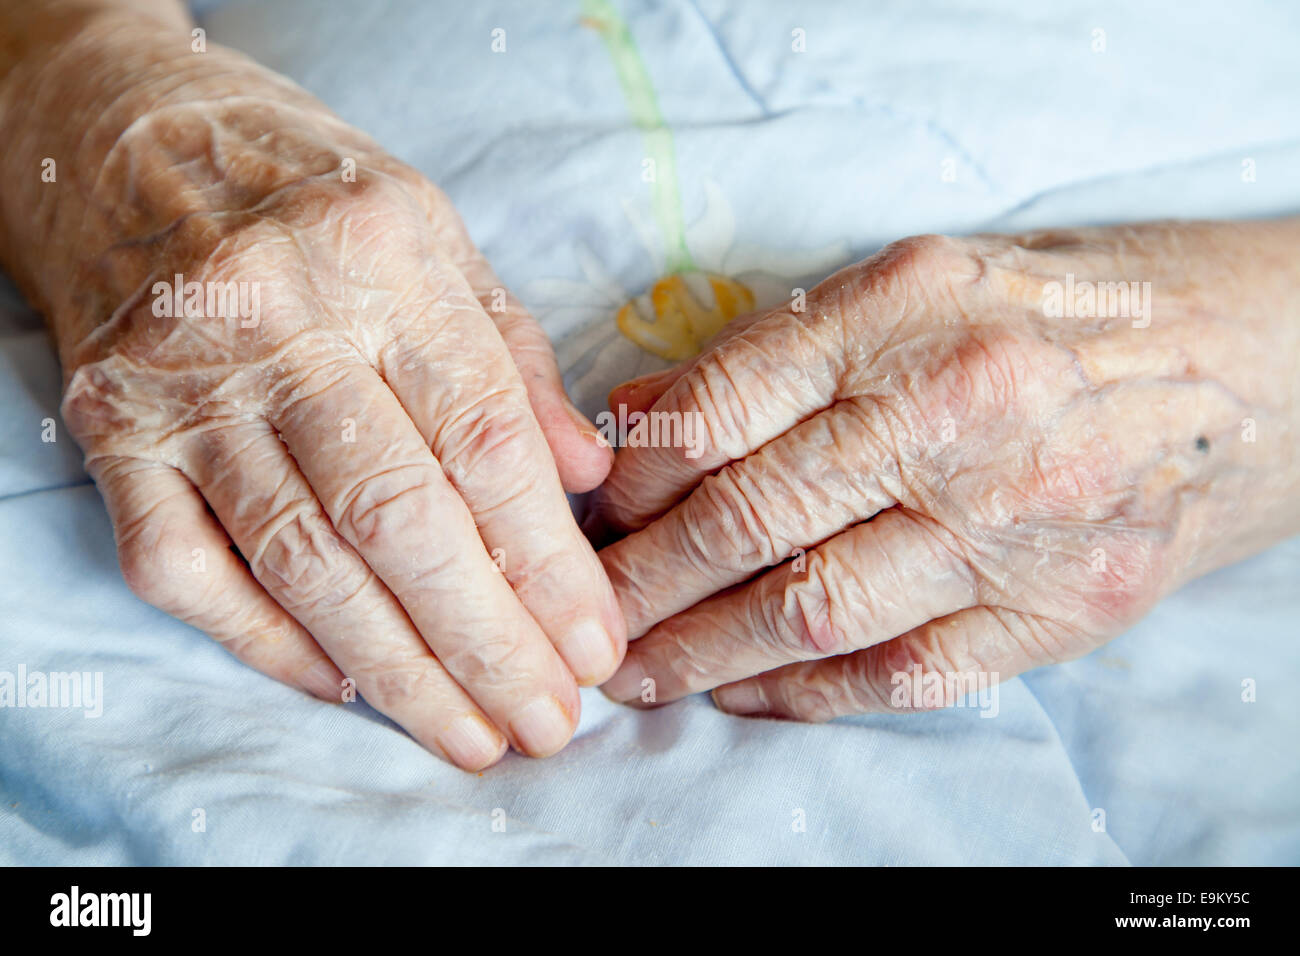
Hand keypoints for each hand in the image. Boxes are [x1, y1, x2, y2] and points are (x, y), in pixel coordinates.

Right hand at [0, 2, 623, 768]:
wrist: (124, 138)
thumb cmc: (307, 189)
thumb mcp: (436, 236)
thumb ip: (513, 358)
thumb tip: (584, 481)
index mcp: (380, 258)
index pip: (484, 441)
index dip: (547, 562)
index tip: (593, 645)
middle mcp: (274, 319)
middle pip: (397, 520)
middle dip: (484, 643)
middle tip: (547, 721)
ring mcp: (179, 383)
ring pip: (300, 561)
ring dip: (395, 670)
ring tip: (470, 735)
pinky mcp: (109, 432)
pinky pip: (186, 571)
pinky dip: (268, 643)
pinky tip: (346, 683)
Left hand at [592, 221, 1299, 718]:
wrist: (1236, 369)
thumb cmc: (1051, 317)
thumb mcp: (916, 284)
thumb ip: (780, 352)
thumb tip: (640, 419)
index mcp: (904, 309)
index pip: (720, 407)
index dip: (633, 475)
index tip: (595, 515)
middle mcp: (954, 412)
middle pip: (749, 518)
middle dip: (642, 583)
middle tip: (587, 617)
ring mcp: (1011, 521)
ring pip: (810, 609)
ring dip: (703, 653)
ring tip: (638, 674)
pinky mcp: (1058, 609)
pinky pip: (901, 672)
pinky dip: (806, 694)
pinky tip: (744, 695)